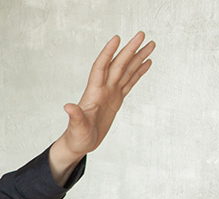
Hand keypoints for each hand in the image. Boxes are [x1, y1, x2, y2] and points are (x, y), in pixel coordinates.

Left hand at [49, 32, 154, 184]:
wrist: (79, 144)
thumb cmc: (76, 137)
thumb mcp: (76, 128)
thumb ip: (75, 117)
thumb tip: (68, 106)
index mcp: (93, 94)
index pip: (101, 68)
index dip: (108, 53)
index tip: (116, 38)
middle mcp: (102, 90)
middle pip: (117, 65)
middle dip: (129, 50)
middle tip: (142, 35)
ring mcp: (110, 94)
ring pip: (126, 71)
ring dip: (137, 58)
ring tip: (150, 44)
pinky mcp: (116, 100)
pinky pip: (129, 83)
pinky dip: (138, 72)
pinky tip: (146, 62)